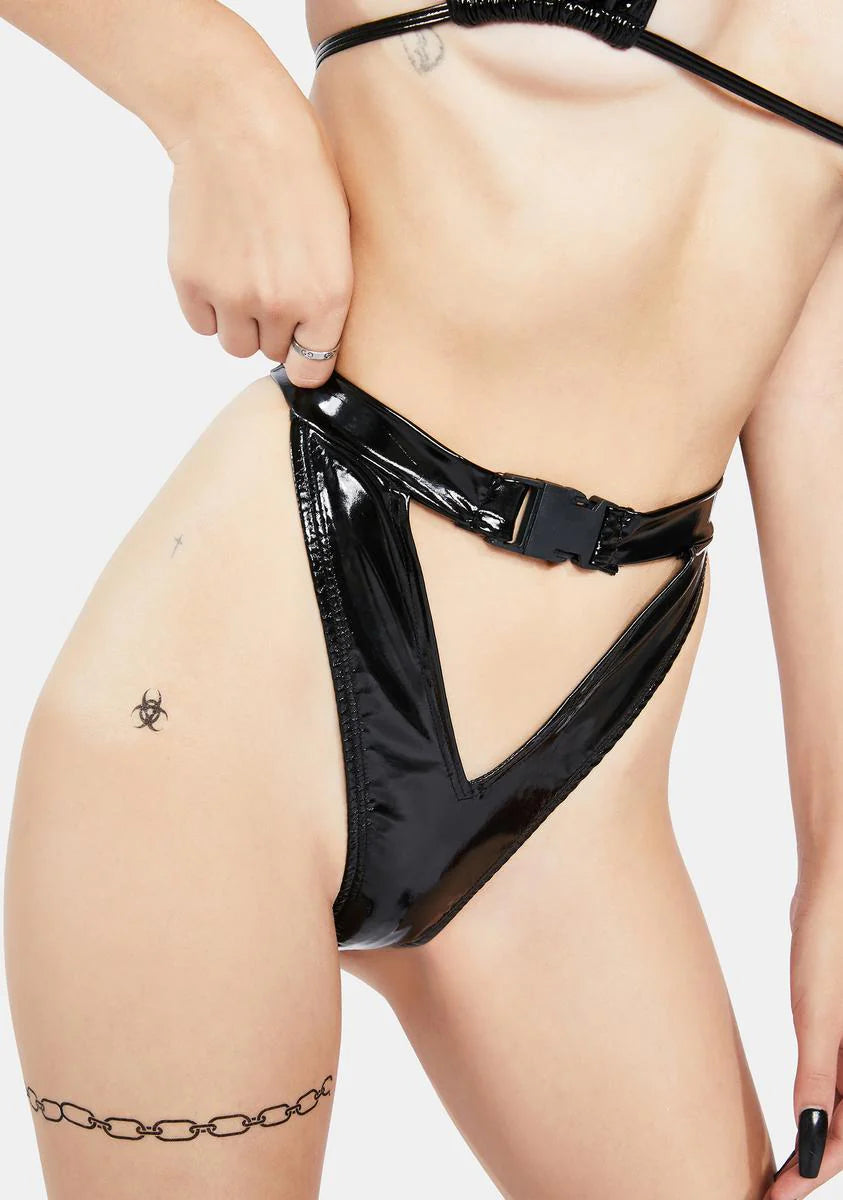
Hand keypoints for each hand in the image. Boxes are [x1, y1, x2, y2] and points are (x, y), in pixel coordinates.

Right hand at [164, 87, 352, 384]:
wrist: (236, 120)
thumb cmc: (297, 165)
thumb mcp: (337, 233)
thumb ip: (326, 291)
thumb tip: (308, 338)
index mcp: (328, 295)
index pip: (313, 367)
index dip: (305, 356)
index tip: (299, 344)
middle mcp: (281, 305)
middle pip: (272, 351)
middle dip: (273, 326)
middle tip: (269, 281)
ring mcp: (232, 296)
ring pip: (235, 344)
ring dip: (238, 321)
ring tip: (243, 274)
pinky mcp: (191, 281)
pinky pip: (201, 323)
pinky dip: (207, 305)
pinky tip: (218, 264)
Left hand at [766, 878, 842, 1197]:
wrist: (831, 886)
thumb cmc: (830, 941)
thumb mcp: (818, 1016)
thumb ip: (817, 1079)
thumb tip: (807, 1141)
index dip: (814, 1173)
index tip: (779, 1196)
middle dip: (814, 1163)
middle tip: (770, 1190)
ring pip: (842, 1109)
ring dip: (816, 1140)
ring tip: (776, 1167)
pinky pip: (835, 1082)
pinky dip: (816, 1105)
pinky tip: (791, 1120)